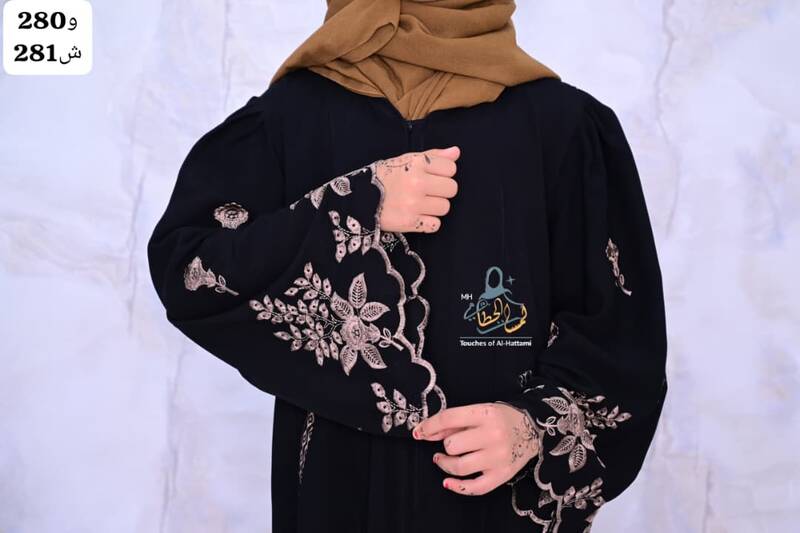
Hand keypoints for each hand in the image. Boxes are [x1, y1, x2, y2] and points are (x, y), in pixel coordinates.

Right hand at [374, 146, 459, 232]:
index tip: (432, 177)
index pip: (451, 168)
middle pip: (451, 189)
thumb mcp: (404, 160)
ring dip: (435, 208)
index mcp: (416, 164)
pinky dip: (428, 223)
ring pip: (445, 207)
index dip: (443, 173)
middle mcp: (417, 182)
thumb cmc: (382, 178)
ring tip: (420, 204)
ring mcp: (414, 203)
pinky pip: (435, 225)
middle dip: (442, 191)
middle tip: (427, 192)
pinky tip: (417, 216)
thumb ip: (432, 156)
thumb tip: (456, 152)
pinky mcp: (410, 222)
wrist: (358, 200)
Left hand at [412, 402, 539, 495]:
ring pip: (459, 466)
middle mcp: (493, 435)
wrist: (532, 429)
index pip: (449, 419)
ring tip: (442, 459)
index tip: (418, 432)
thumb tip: (425, 432)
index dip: (428, 426)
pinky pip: (475, 487)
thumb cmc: (500, 419)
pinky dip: (457, 487)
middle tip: (450, 444)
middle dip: (446, 444)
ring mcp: (498, 457)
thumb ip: (452, 422)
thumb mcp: (478, 411)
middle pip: (452, 445)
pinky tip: (447, 481)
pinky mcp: (502, 475)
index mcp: (486, 414)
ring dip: (445, 463)